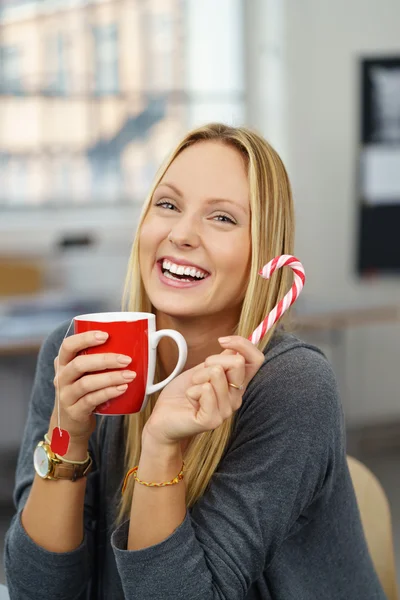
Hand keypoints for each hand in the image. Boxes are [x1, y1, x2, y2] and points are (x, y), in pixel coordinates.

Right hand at [50, 331, 136, 443]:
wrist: (70, 424)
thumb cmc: (83, 391)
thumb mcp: (83, 373)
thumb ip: (97, 358)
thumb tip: (130, 342)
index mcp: (63, 363)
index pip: (68, 345)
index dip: (85, 338)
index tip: (106, 335)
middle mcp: (61, 377)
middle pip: (79, 364)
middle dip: (105, 360)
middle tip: (127, 359)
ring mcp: (66, 395)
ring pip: (86, 383)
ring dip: (111, 377)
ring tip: (130, 375)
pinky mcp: (74, 412)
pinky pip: (91, 400)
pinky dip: (108, 393)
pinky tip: (122, 388)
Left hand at [143, 336, 264, 447]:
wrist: (163, 418)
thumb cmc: (182, 394)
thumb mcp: (203, 369)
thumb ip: (221, 360)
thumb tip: (235, 345)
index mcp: (237, 384)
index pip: (256, 360)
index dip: (243, 344)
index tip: (222, 341)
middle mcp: (236, 398)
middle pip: (237, 362)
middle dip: (212, 360)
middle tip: (199, 376)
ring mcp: (226, 410)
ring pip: (217, 373)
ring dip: (197, 377)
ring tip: (192, 390)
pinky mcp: (212, 420)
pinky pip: (205, 390)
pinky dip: (192, 390)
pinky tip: (190, 400)